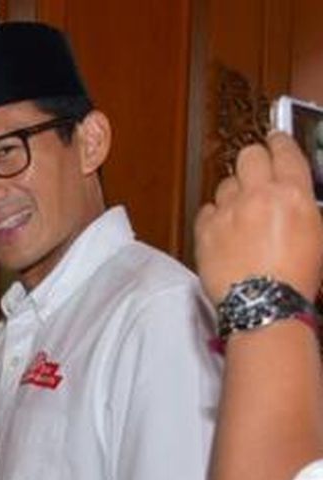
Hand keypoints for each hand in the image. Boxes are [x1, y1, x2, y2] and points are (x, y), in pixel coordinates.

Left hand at [195, 131, 322, 303]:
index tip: (275, 139)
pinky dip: (215, 216)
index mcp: (293, 193)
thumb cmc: (298, 274)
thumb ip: (303, 204)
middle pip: (249, 155)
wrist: (263, 302)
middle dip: (254, 160)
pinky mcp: (205, 229)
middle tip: (257, 172)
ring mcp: (228, 211)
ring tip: (242, 213)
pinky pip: (207, 209)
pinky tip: (225, 230)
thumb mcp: (317, 232)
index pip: (284, 151)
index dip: (279, 142)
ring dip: (234, 192)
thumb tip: (293, 192)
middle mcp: (258, 195)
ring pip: (226, 183)